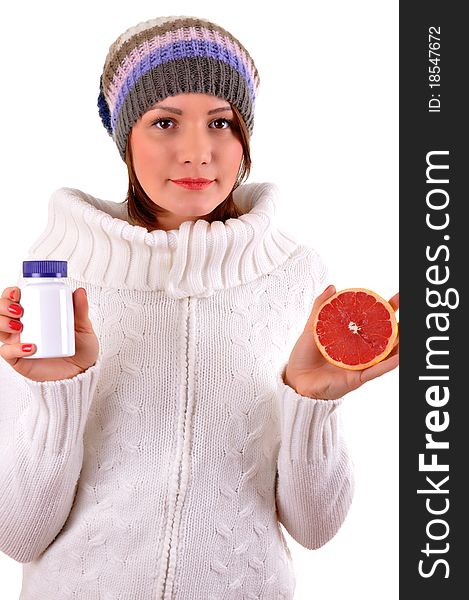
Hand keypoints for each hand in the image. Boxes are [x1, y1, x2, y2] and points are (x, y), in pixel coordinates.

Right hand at [0, 286, 99, 381]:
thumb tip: (80, 292)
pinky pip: (7, 352)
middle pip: (1, 311)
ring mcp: (19, 343)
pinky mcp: (19, 359)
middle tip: (19, 310)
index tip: (18, 292)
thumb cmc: (80, 349)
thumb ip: (81, 310)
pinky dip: (15, 348)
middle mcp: (23, 326)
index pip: (15, 299)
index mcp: (35, 314)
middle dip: (3, 306)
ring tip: (20, 326)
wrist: (80, 373)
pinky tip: (30, 347)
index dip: (10, 293)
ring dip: (3, 323)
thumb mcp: (83, 328)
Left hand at [284, 285, 398, 399]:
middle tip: (405, 313)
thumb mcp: (311, 328)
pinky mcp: (356, 378)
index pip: (371, 320)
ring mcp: (359, 364)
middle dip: (397, 324)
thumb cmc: (303, 357)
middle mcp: (358, 351)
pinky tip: (399, 356)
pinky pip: (375, 371)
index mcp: (350, 338)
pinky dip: (387, 364)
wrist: (295, 381)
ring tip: (406, 332)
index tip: (397, 298)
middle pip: (383, 336)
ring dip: (398, 344)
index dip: (385, 309)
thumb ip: (321, 308)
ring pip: (384, 354)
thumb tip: (332, 287)